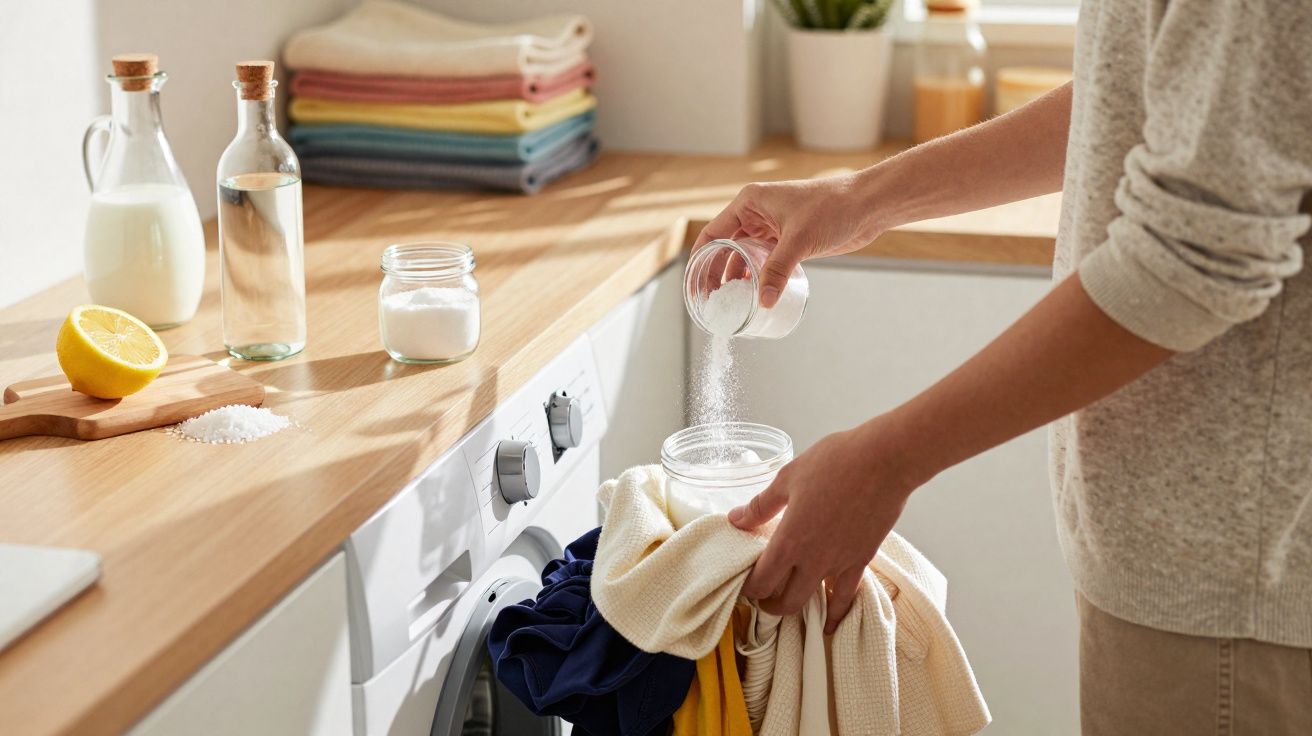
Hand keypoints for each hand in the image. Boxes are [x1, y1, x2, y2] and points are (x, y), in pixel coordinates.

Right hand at [694, 173, 884, 306]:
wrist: (867, 205)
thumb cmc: (833, 207)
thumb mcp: (800, 239)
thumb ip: (778, 270)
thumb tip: (764, 301)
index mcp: (749, 203)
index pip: (713, 234)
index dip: (700, 261)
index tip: (694, 285)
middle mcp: (755, 214)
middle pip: (724, 248)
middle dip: (716, 274)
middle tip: (711, 301)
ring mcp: (771, 228)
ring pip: (743, 257)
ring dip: (736, 278)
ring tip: (730, 303)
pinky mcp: (787, 241)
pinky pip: (763, 262)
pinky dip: (757, 277)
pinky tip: (754, 295)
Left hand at [728, 419, 919, 632]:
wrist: (885, 460)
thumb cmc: (834, 462)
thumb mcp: (788, 478)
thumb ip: (760, 505)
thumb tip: (735, 519)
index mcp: (790, 540)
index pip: (761, 581)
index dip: (749, 588)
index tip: (744, 582)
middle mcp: (813, 560)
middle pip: (785, 602)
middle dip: (768, 604)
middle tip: (762, 596)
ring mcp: (840, 563)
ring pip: (814, 603)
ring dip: (797, 607)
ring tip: (788, 603)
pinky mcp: (863, 560)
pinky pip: (847, 596)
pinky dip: (836, 612)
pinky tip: (831, 622)